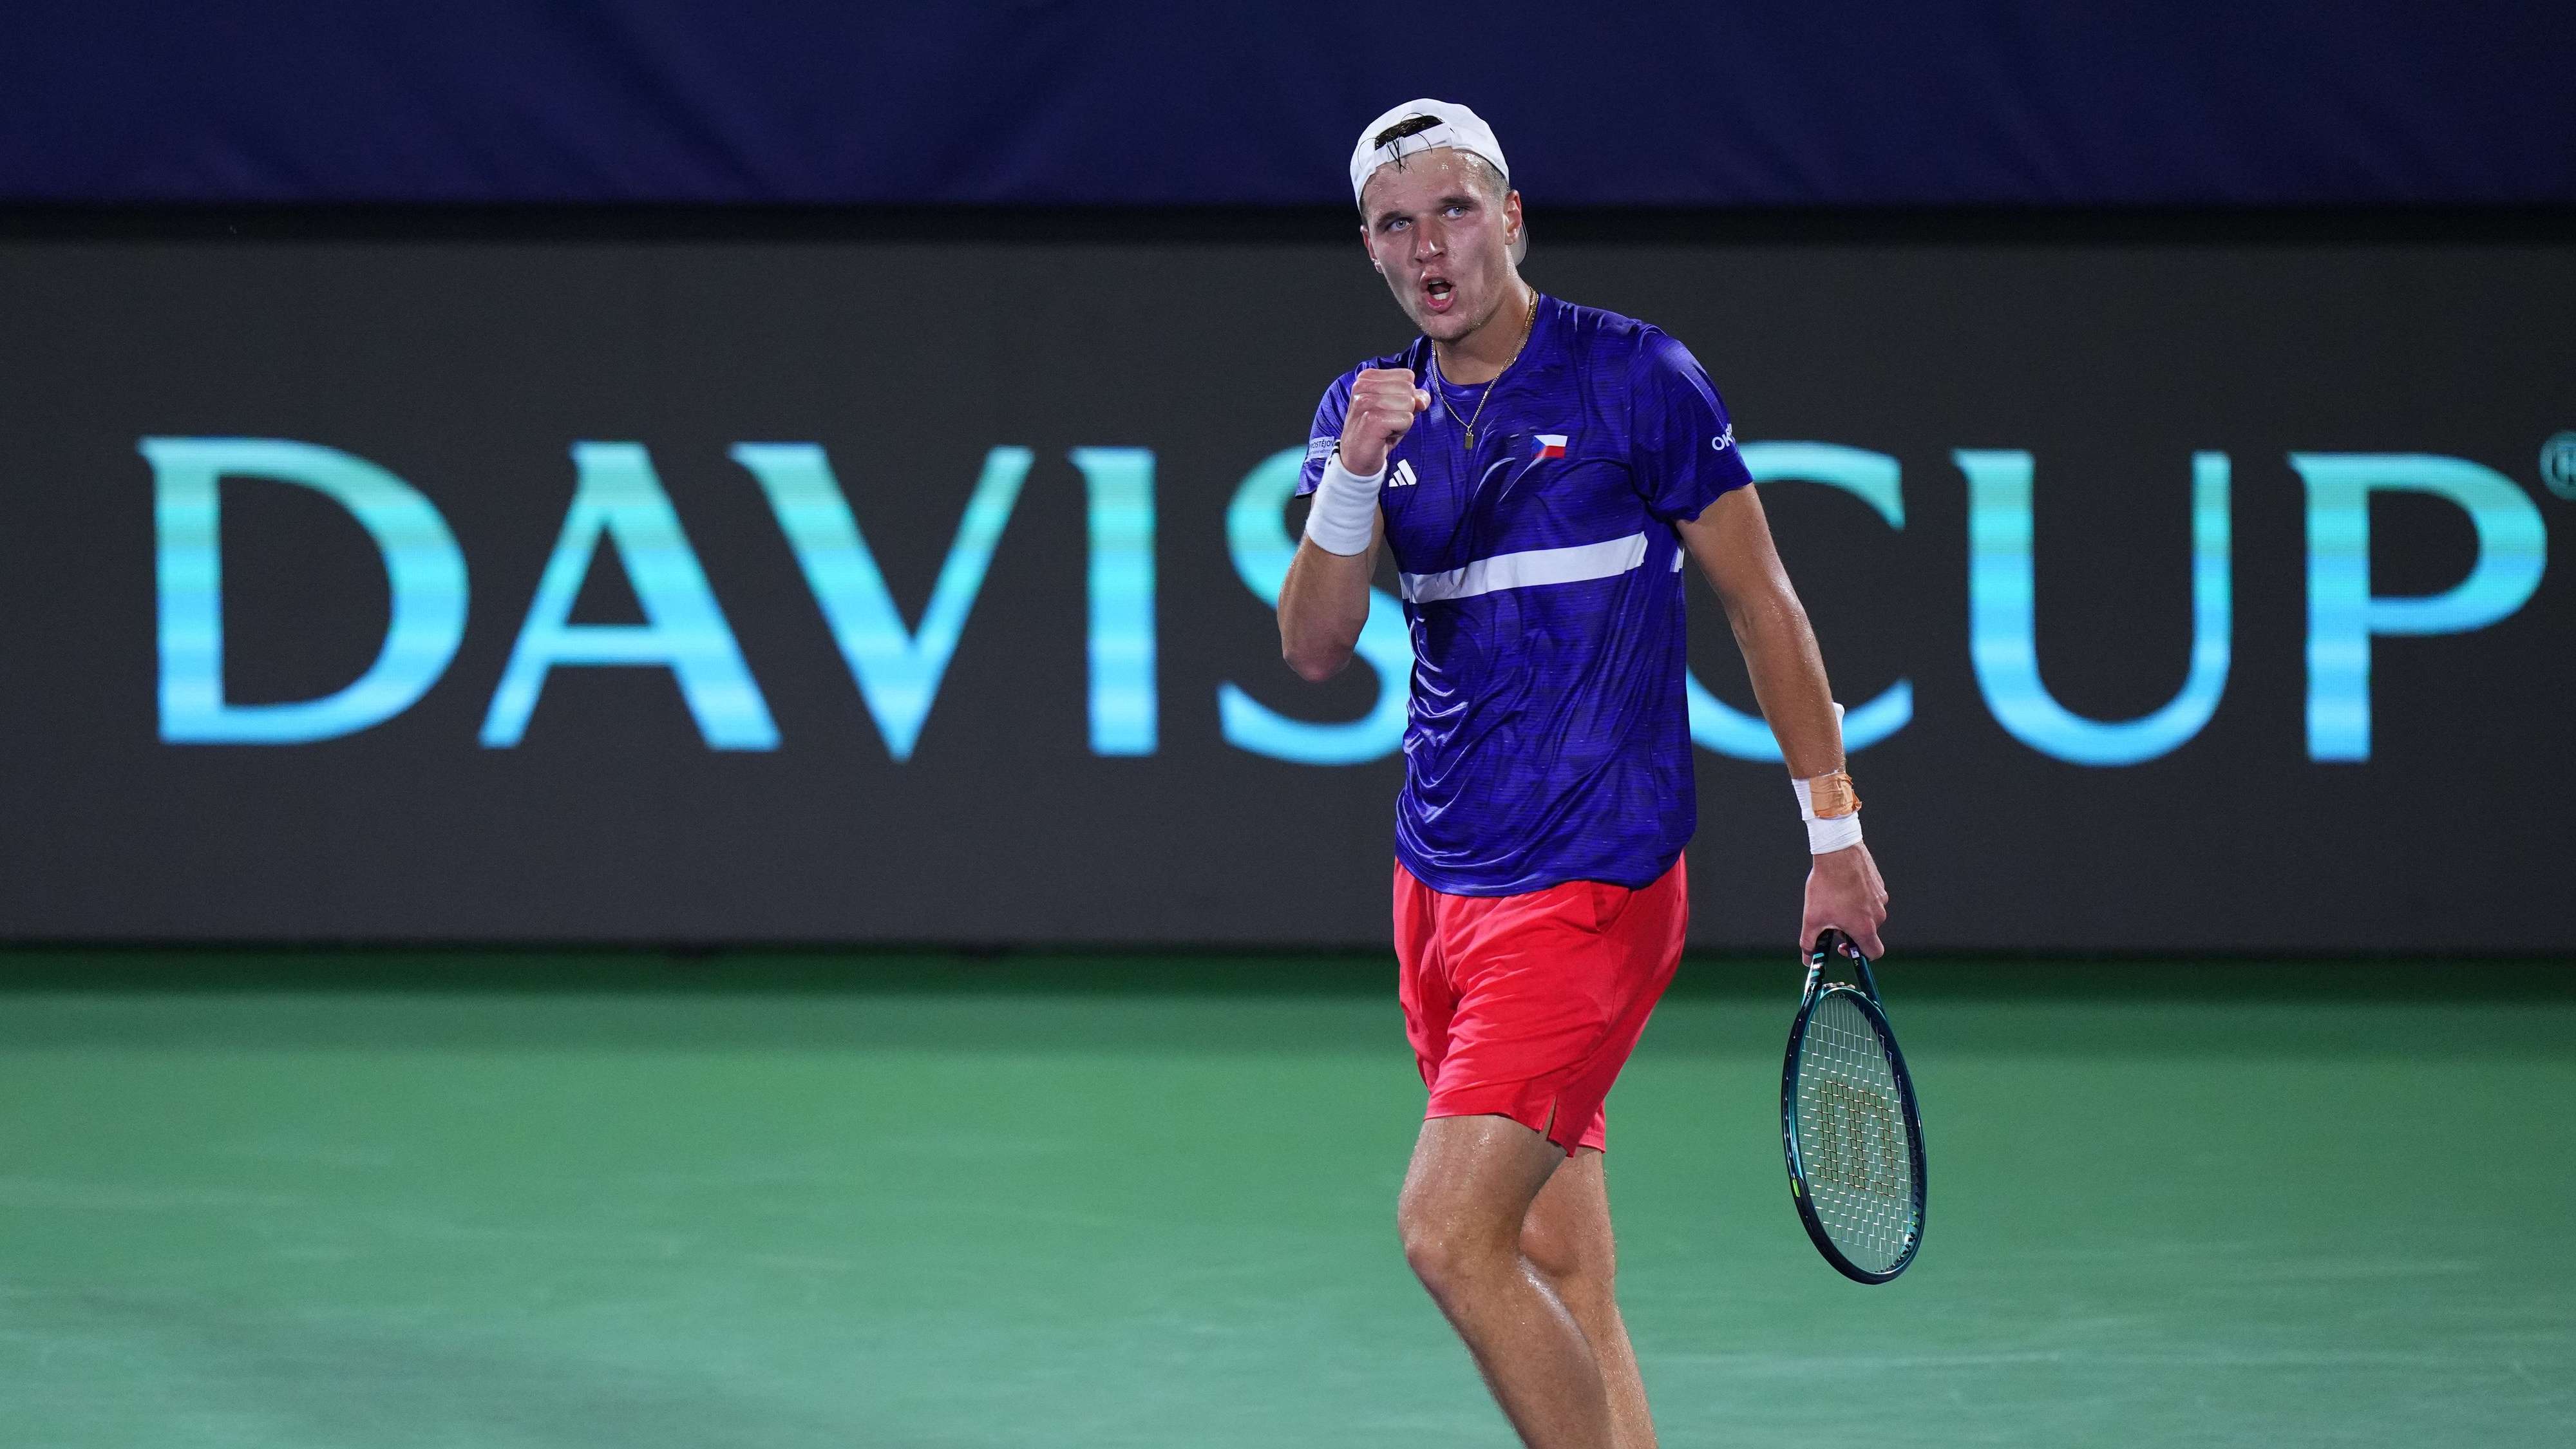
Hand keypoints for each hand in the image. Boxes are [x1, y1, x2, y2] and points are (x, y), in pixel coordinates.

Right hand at [1337, 368, 1431, 475]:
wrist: (1356, 459)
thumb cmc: (1376, 432)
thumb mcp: (1397, 408)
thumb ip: (1413, 396)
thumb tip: (1422, 399)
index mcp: (1366, 377)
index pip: (1407, 376)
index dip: (1406, 395)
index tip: (1389, 410)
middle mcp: (1362, 385)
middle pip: (1409, 389)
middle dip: (1405, 408)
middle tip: (1387, 421)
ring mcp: (1366, 401)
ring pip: (1409, 403)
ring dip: (1403, 421)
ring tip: (1386, 428)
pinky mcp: (1372, 419)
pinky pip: (1407, 419)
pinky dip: (1401, 430)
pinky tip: (1385, 435)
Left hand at [1800, 842, 1886, 958]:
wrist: (1837, 852)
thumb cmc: (1827, 885)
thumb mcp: (1812, 918)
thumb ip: (1809, 943)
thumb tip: (1808, 959)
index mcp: (1865, 927)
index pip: (1874, 953)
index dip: (1861, 956)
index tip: (1844, 948)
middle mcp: (1878, 915)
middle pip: (1868, 933)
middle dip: (1850, 931)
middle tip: (1833, 921)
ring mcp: (1880, 899)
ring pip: (1869, 915)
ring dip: (1855, 914)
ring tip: (1836, 901)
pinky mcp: (1879, 885)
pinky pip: (1870, 899)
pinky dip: (1859, 899)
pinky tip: (1843, 888)